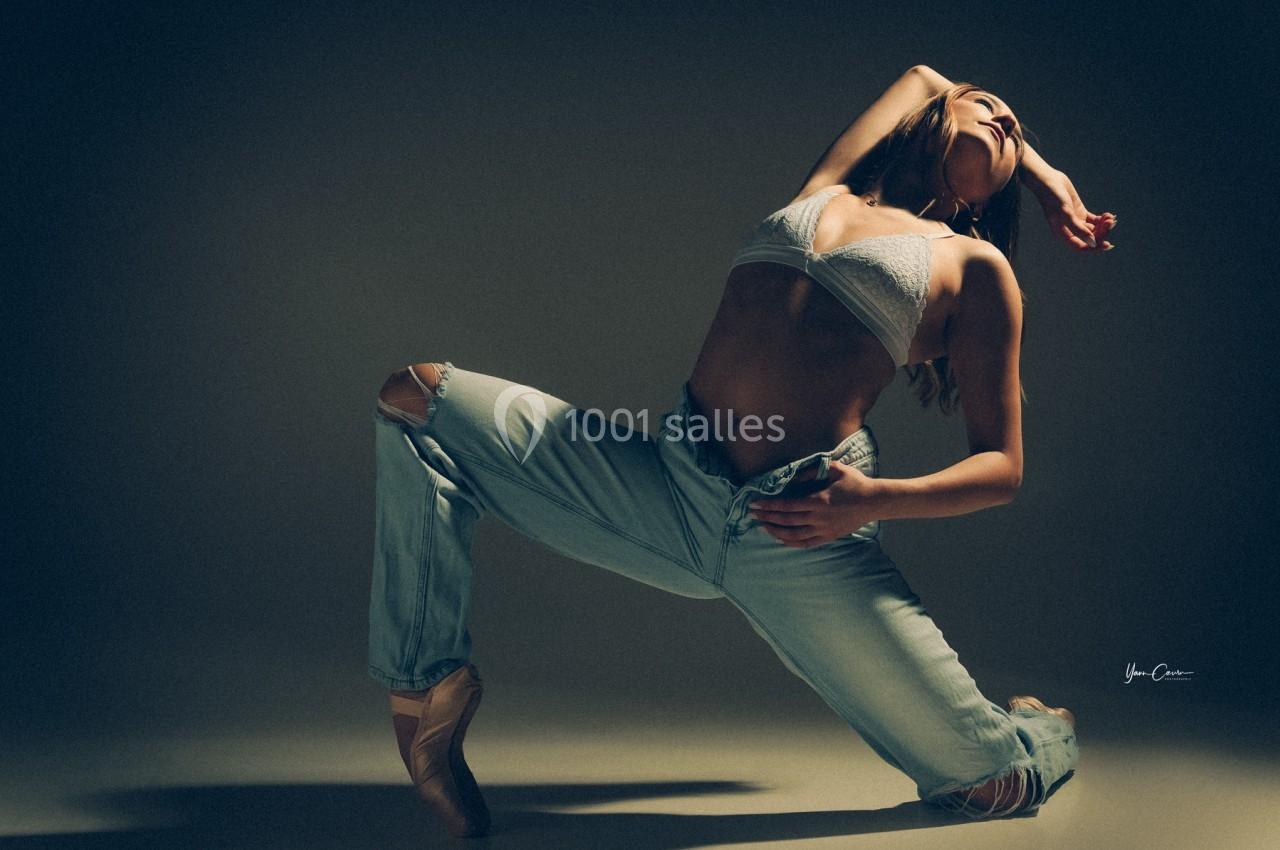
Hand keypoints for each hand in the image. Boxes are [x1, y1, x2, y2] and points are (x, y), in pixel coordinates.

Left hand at [748, 460, 880, 548]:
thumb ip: (814, 471)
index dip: (769, 506)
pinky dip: (790, 542)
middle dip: (767, 517)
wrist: (875, 502)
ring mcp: (824, 530)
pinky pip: (806, 543)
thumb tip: (795, 477)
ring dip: (775, 531)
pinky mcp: (829, 537)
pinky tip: (780, 539)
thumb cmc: (855, 483)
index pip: (787, 505)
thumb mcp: (836, 469)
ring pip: (794, 535)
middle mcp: (819, 517)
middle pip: (786, 520)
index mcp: (819, 500)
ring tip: (762, 526)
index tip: (755, 504)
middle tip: (752, 515)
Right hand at [1030, 169, 1116, 252]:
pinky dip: (1101, 219)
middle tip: (1111, 222)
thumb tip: (1092, 242)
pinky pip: (1093, 220)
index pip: (1081, 246)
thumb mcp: (1065, 213)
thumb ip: (1078, 228)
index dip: (1094, 248)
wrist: (1049, 181)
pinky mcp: (1079, 212)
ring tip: (1110, 217)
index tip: (1107, 244)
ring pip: (1093, 229)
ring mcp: (1075, 220)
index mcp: (1063, 234)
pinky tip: (1107, 215)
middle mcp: (1070, 229)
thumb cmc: (1053, 198)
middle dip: (1102, 232)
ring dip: (1103, 225)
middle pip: (1089, 238)